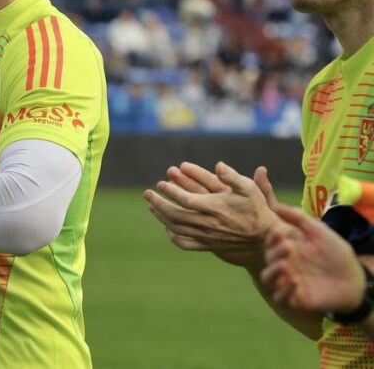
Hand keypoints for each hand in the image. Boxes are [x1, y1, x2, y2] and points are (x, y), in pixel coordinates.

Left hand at [144, 162, 277, 266]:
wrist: (264, 236)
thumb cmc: (256, 208)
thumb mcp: (249, 188)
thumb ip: (232, 176)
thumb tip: (218, 165)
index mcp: (216, 208)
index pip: (185, 200)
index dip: (170, 192)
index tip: (161, 183)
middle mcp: (209, 224)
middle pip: (175, 215)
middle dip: (158, 203)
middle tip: (147, 193)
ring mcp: (207, 237)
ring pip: (177, 229)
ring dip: (161, 217)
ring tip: (151, 206)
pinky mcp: (209, 246)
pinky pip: (185, 244)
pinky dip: (172, 236)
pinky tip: (167, 226)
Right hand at [261, 204, 366, 312]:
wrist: (355, 280)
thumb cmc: (337, 254)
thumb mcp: (319, 232)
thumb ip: (298, 218)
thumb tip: (275, 205)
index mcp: (289, 249)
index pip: (271, 242)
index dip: (271, 237)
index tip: (279, 232)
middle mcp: (285, 265)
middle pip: (268, 258)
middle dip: (274, 252)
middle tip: (288, 247)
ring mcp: (288, 282)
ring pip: (267, 279)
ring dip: (272, 271)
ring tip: (284, 265)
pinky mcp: (296, 298)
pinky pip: (280, 298)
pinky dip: (283, 291)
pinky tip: (294, 283)